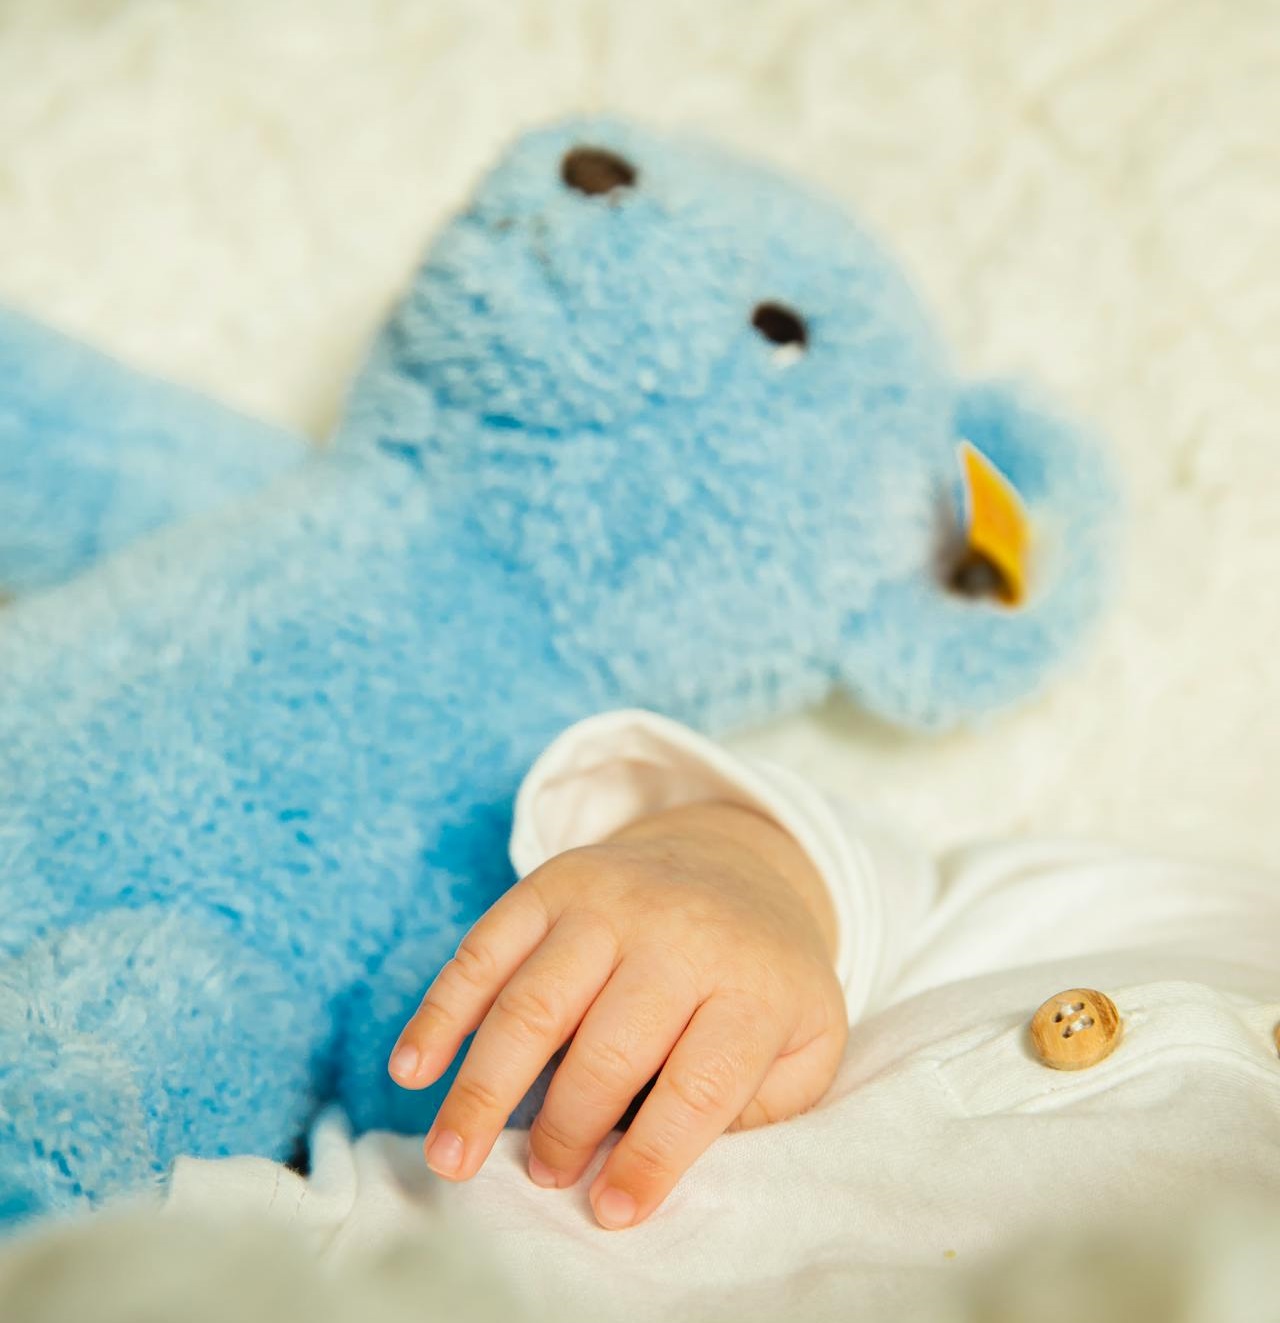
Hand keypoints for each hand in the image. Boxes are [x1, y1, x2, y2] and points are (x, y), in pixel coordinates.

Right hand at [388, 801, 845, 1228]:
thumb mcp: (807, 1038)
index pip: (699, 1085)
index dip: (651, 1159)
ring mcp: (611, 899)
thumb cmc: (761, 977)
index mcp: (752, 983)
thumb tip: (678, 1162)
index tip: (611, 1212)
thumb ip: (764, 1104)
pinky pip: (486, 947)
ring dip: (484, 1087)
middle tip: (545, 1176)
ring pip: (534, 1001)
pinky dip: (442, 1011)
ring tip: (452, 1158)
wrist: (733, 862)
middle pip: (608, 1047)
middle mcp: (679, 933)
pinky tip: (414, 1069)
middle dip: (566, 1128)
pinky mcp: (554, 881)